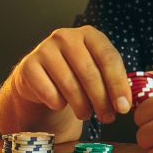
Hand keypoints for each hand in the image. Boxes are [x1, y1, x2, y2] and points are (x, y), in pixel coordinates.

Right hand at [11, 26, 131, 124]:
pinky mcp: (29, 65)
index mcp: (89, 34)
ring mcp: (45, 49)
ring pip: (70, 85)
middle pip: (89, 73)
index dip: (118, 85)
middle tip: (107, 118)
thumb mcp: (96, 71)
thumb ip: (111, 82)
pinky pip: (49, 93)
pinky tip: (61, 104)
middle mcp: (66, 37)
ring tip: (86, 114)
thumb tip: (124, 104)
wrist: (40, 77)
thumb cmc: (74, 74)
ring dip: (81, 106)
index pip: (109, 58)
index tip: (123, 107)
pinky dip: (58, 104)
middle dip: (101, 100)